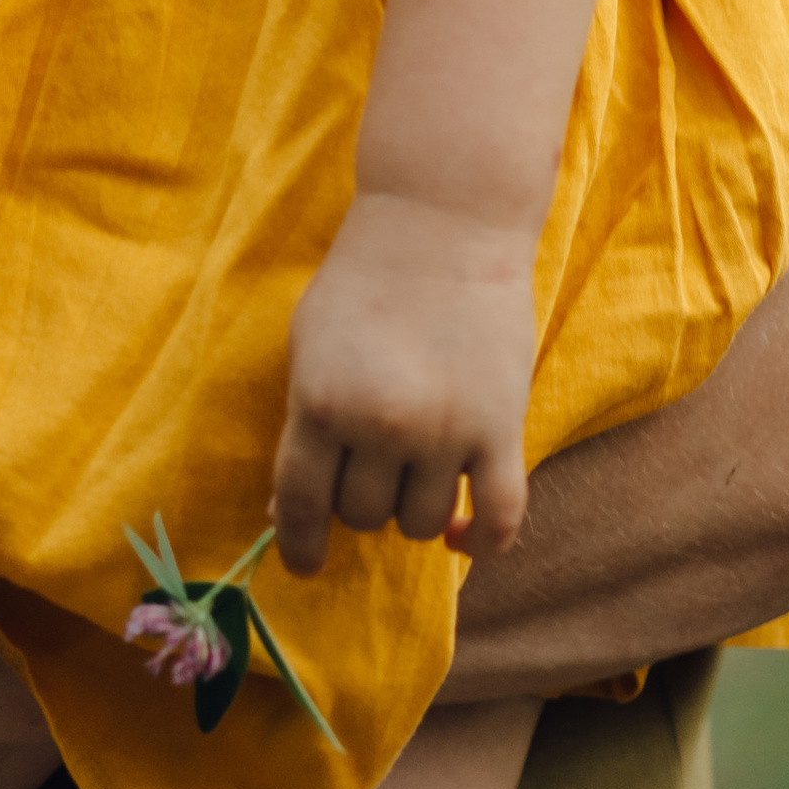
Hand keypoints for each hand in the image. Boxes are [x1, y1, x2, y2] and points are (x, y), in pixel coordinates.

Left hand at [270, 190, 538, 576]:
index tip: (305, 566)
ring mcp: (446, 431)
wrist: (443, 222)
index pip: (300, 503)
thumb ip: (301, 424)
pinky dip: (484, 542)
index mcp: (321, 401)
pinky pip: (500, 518)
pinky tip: (466, 536)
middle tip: (371, 462)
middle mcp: (382, 425)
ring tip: (415, 468)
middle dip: (360, 500)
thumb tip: (285, 513)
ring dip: (414, 509)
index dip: (298, 544)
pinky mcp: (502, 427)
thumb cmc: (365, 280)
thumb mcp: (309, 344)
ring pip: (423, 522)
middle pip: (363, 515)